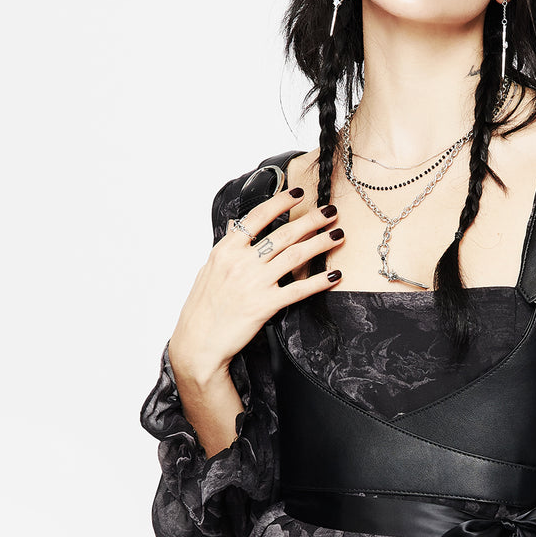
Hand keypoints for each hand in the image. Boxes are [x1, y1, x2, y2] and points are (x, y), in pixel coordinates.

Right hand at [168, 186, 344, 384]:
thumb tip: (236, 226)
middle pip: (283, 234)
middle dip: (311, 220)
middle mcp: (241, 262)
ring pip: (294, 256)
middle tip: (330, 211)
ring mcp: (254, 283)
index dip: (281, 202)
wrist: (198, 343)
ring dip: (320, 243)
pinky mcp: (265, 305)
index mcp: (226, 250)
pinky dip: (319, 281)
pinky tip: (334, 275)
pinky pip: (298, 290)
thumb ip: (227, 247)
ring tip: (337, 235)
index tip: (299, 193)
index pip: (257, 217)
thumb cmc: (202, 309)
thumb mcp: (209, 270)